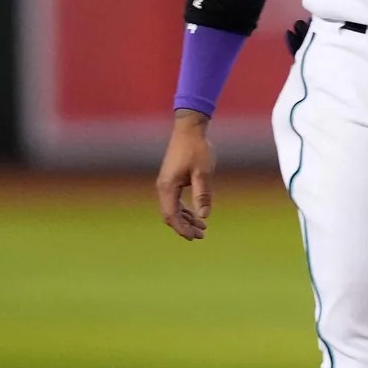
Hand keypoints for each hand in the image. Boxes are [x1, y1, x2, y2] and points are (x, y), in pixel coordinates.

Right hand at [156, 110, 216, 239]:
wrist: (189, 130)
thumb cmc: (197, 150)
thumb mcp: (203, 173)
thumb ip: (202, 195)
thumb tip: (204, 216)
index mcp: (168, 187)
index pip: (171, 215)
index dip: (182, 228)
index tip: (194, 237)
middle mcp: (163, 187)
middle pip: (171, 215)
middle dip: (185, 227)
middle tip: (202, 235)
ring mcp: (166, 184)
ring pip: (173, 209)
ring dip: (186, 219)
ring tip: (202, 228)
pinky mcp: (172, 180)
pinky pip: (176, 201)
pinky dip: (185, 210)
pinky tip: (197, 214)